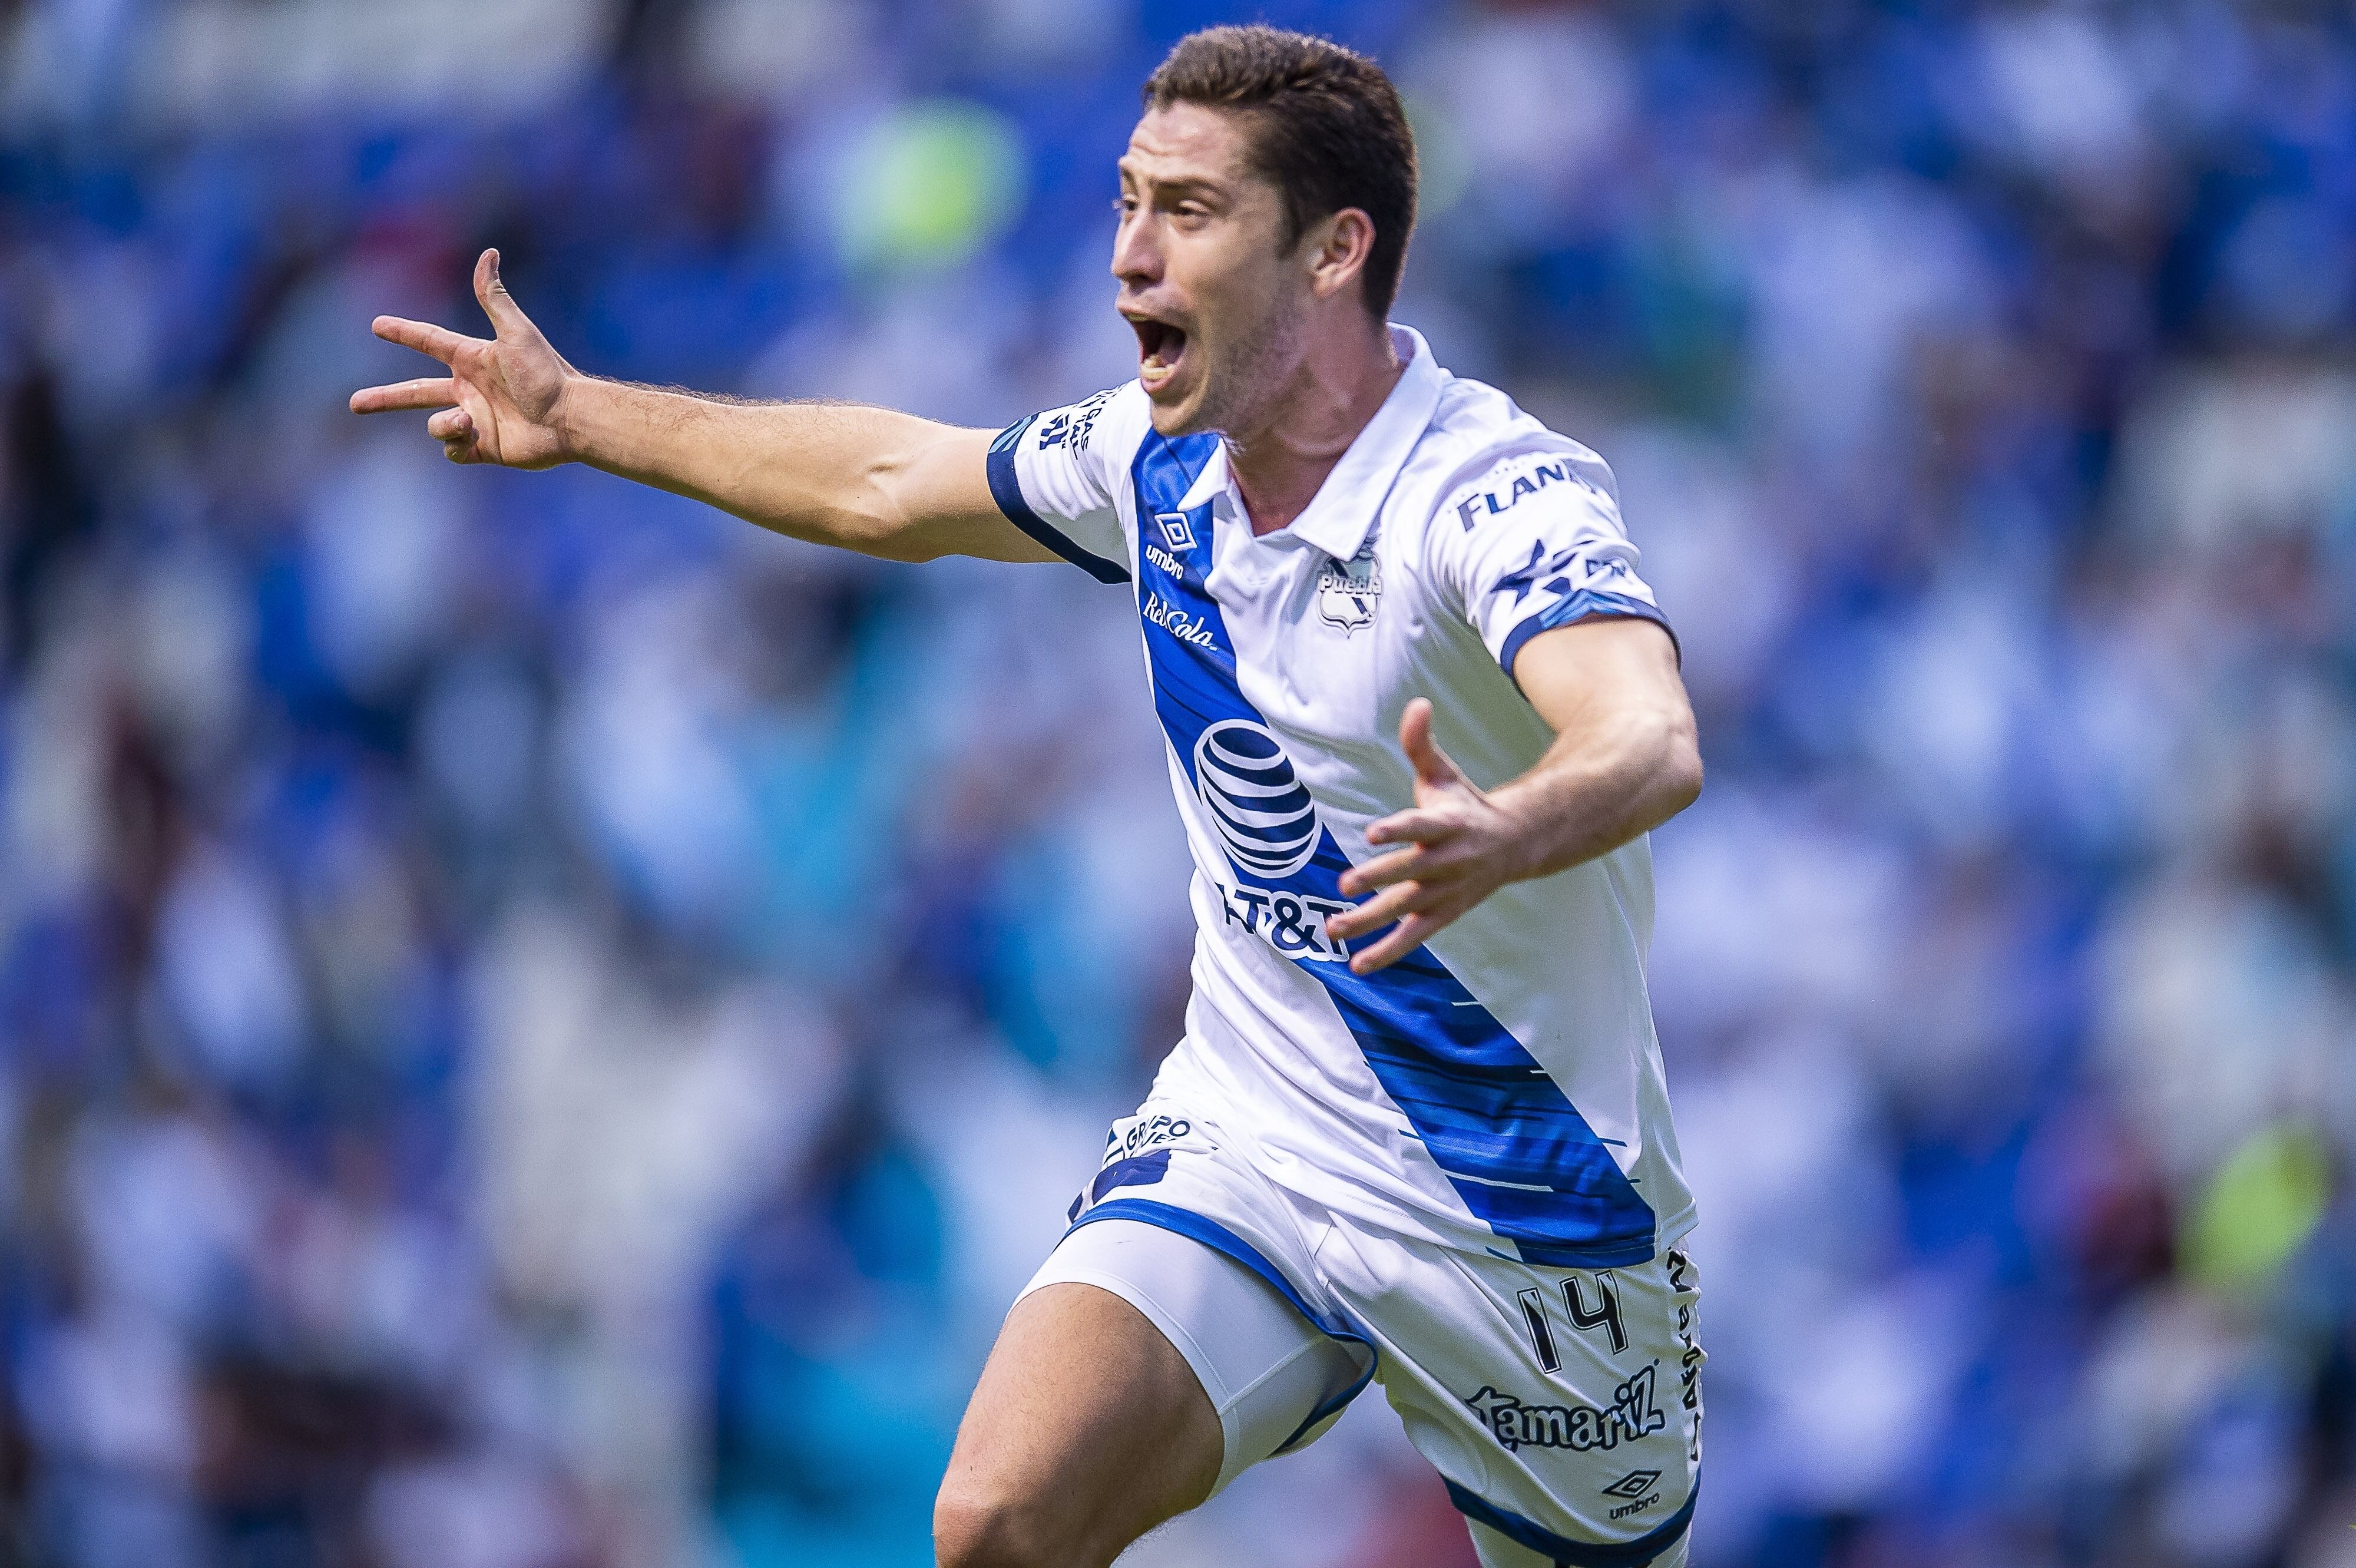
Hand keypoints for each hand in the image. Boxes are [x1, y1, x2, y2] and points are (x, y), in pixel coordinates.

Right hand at [349, 249, 574, 467]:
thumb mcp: (516, 332)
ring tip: (467, 421)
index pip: (429, 340)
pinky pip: (451, 450)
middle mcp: (470, 389)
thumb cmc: (546, 374)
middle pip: (416, 392)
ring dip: (442, 423)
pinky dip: (454, 442)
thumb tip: (489, 252)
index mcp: (472, 359)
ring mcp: (475, 419)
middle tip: (356, 404)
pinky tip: (473, 435)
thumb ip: (494, 297)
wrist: (569, 419)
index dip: (404, 331)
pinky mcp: (483, 447)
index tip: (377, 324)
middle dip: (385, 398)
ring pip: (434, 424)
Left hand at [1328, 698, 1535, 974]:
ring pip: (1405, 911)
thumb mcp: (1446, 774)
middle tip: (1345, 885)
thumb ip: (1422, 744)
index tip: (1373, 831)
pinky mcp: (1442, 915)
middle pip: (1409, 873)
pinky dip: (1387, 953)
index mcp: (1448, 824)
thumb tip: (1417, 704)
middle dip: (1378, 879)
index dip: (1398, 829)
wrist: (1515, 846)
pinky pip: (1413, 937)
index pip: (1420, 826)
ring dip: (1370, 922)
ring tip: (1333, 928)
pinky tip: (1357, 965)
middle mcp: (1447, 862)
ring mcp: (1444, 893)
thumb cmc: (1466, 806)